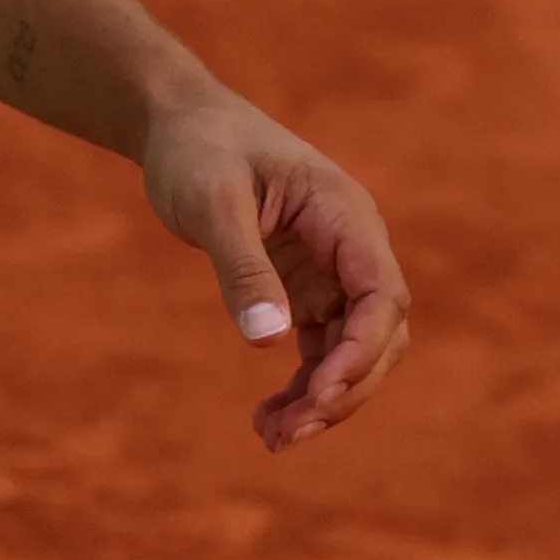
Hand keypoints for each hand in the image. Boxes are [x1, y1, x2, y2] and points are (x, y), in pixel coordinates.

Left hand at [140, 85, 410, 451]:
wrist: (178, 123)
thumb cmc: (197, 147)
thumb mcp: (212, 200)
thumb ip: (242, 266)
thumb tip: (269, 341)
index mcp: (345, 215)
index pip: (381, 296)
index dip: (361, 351)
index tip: (320, 392)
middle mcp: (351, 246)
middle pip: (379, 335)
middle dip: (342, 390)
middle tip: (285, 433)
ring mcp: (332, 270)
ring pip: (353, 351)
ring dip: (324, 399)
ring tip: (270, 436)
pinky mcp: (305, 288)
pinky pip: (321, 348)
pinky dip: (303, 386)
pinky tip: (268, 419)